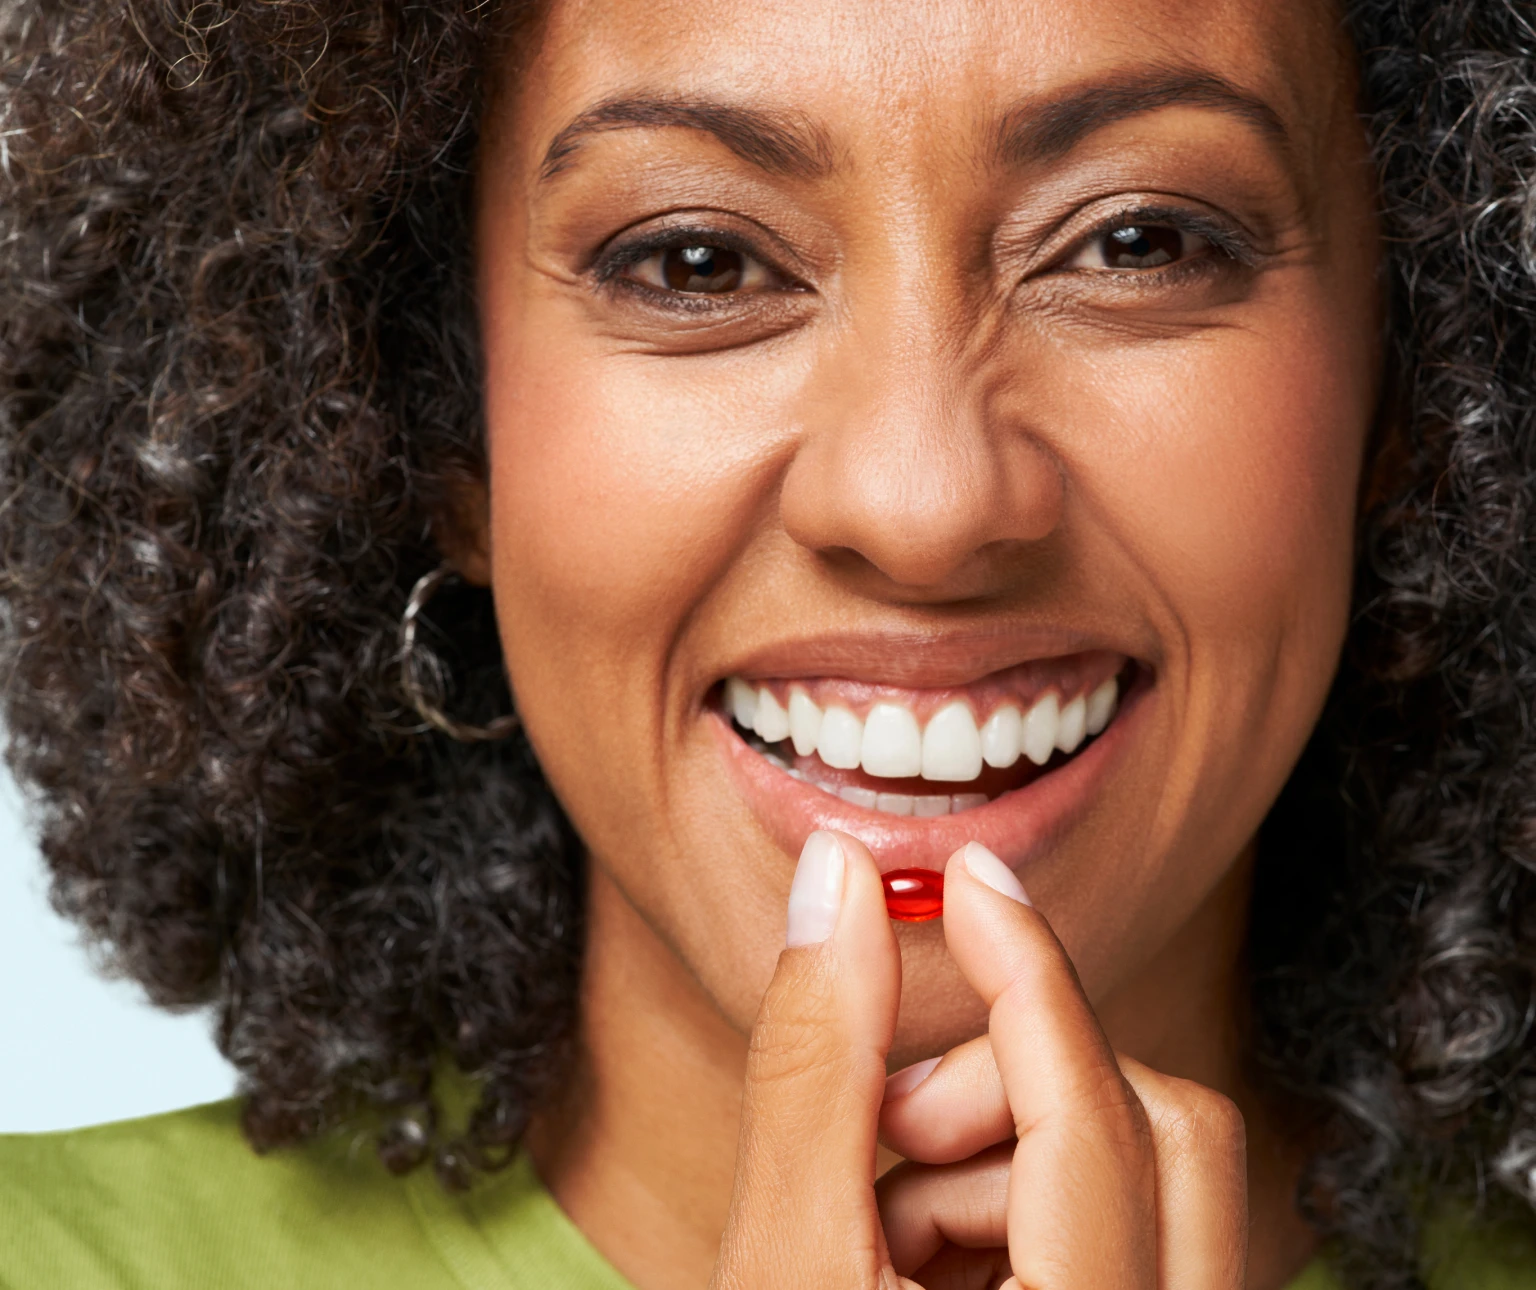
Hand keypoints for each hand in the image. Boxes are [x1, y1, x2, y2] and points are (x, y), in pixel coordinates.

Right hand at [709, 830, 1247, 1289]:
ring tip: (880, 1223)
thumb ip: (816, 1064)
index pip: (1091, 1108)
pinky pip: (1121, 1217)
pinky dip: (1013, 1202)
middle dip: (1007, 1090)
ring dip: (997, 1154)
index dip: (1023, 966)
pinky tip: (917, 1256)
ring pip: (1142, 1167)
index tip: (963, 876)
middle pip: (1153, 1126)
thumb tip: (839, 885)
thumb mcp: (785, 1261)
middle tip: (890, 1134)